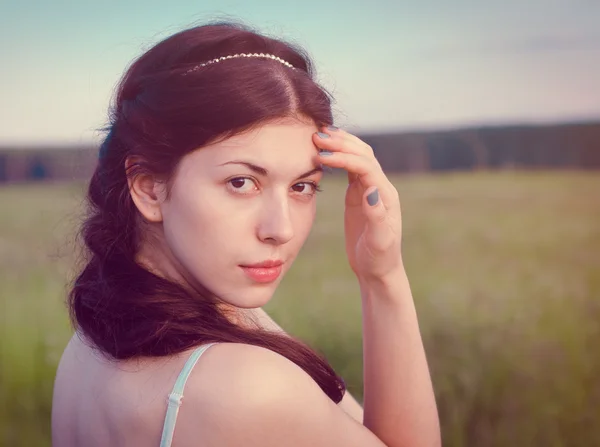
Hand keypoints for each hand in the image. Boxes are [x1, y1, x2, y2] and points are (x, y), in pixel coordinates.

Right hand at [312, 127, 402, 282]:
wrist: (378, 269)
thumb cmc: (379, 258)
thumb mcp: (379, 241)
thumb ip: (376, 216)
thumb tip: (370, 190)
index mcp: (385, 195)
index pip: (365, 166)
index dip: (344, 157)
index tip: (322, 155)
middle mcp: (379, 187)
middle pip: (362, 154)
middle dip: (341, 143)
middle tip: (317, 135)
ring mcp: (368, 189)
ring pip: (356, 156)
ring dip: (340, 144)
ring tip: (318, 134)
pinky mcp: (358, 194)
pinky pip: (349, 168)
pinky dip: (337, 156)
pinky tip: (323, 150)